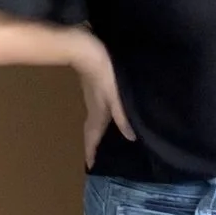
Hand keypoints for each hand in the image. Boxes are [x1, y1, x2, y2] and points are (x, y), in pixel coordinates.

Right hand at [68, 29, 134, 167]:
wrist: (84, 48)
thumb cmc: (102, 73)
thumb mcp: (116, 96)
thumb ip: (123, 116)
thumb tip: (131, 137)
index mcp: (98, 112)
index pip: (93, 137)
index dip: (92, 151)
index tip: (90, 166)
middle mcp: (93, 107)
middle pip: (92, 130)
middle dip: (93, 143)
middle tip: (95, 155)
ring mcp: (92, 96)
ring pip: (94, 118)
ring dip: (96, 130)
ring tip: (102, 137)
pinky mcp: (94, 86)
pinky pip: (97, 107)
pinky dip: (100, 115)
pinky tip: (106, 111)